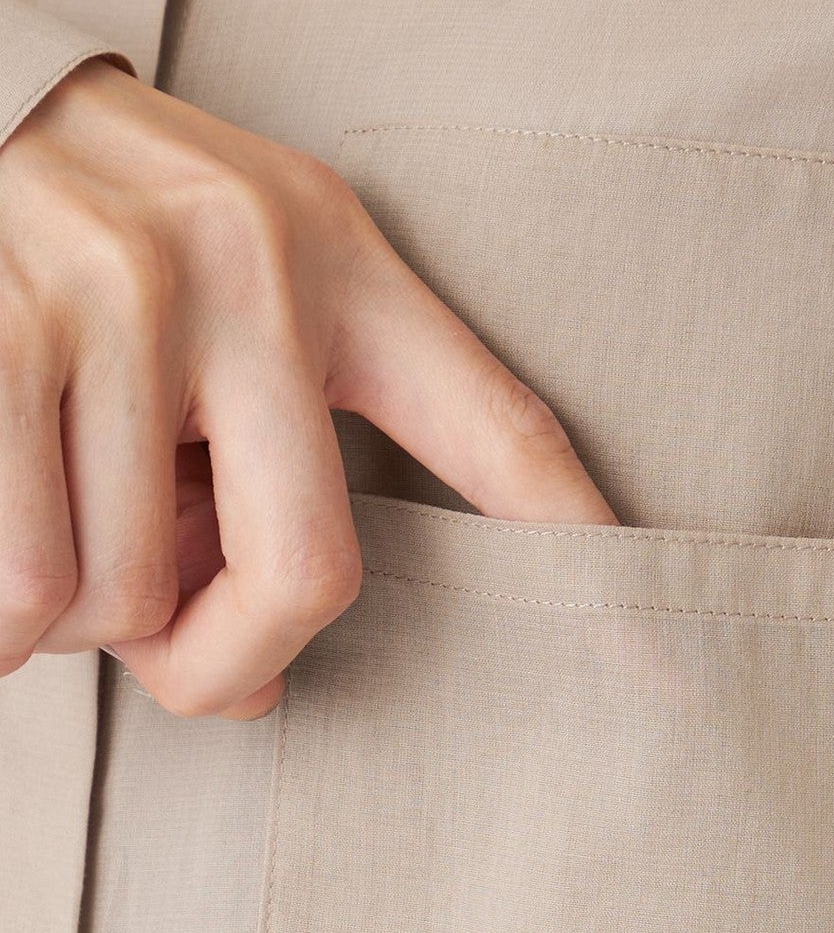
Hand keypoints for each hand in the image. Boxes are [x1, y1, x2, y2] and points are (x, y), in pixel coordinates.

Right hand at [0, 57, 614, 718]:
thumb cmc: (105, 244)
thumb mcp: (230, 311)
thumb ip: (269, 487)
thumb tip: (260, 688)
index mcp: (345, 265)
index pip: (503, 434)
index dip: (586, 557)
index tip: (668, 675)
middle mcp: (253, 269)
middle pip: (310, 578)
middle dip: (224, 661)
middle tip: (170, 658)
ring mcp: (125, 292)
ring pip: (129, 600)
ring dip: (81, 621)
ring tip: (52, 522)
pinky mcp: (1, 327)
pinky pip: (23, 583)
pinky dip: (4, 625)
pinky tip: (3, 548)